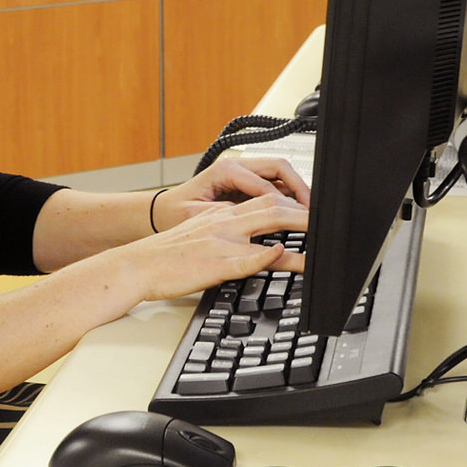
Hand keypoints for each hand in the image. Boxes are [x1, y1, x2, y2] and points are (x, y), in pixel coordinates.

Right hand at [111, 192, 306, 305]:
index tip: (312, 212)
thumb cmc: (167, 256)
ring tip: (321, 238)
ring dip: (298, 228)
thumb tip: (262, 244)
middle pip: (273, 205)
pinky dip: (267, 255)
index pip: (265, 200)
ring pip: (267, 225)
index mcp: (222, 214)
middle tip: (328, 219)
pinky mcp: (216, 263)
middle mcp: (225, 222)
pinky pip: (247, 257)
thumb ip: (230, 233)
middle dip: (304, 211)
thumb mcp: (201, 234)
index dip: (293, 204)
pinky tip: (282, 255)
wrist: (138, 266)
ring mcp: (222, 241)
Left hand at [152, 155, 309, 231]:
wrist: (161, 213)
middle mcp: (236, 167)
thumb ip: (230, 218)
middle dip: (299, 187)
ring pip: (279, 173)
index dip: (286, 203)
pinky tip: (297, 210)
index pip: (266, 184)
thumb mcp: (200, 219)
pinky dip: (288, 195)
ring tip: (310, 211)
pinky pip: (273, 183)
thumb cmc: (174, 214)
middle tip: (313, 211)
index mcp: (225, 171)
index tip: (301, 218)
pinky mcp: (245, 183)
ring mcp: (242, 173)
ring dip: (296, 189)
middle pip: (279, 167)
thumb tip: (259, 222)